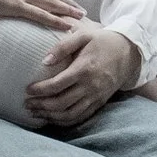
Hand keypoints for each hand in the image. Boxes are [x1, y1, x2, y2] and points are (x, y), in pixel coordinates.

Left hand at [24, 22, 140, 127]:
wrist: (129, 52)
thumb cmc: (103, 41)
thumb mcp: (84, 35)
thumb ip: (63, 46)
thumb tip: (44, 61)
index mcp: (84, 69)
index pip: (57, 85)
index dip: (40, 90)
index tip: (27, 89)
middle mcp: (90, 86)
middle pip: (61, 103)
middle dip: (41, 106)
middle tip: (27, 104)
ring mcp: (95, 97)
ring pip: (69, 114)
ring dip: (50, 116)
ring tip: (35, 113)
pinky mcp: (99, 103)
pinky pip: (80, 117)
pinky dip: (64, 121)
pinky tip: (52, 118)